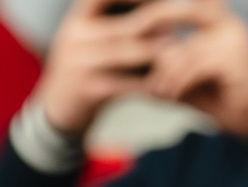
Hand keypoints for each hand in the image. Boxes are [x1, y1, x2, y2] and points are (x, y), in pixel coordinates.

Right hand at [36, 0, 173, 135]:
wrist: (59, 111)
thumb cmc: (87, 68)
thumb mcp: (95, 39)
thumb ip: (121, 23)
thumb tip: (164, 15)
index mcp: (78, 18)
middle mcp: (75, 35)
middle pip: (127, 24)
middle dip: (158, 20)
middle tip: (188, 14)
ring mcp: (79, 63)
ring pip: (128, 52)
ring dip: (157, 51)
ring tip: (179, 49)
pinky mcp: (86, 90)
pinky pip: (124, 84)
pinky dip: (147, 84)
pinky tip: (165, 84)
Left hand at [140, 0, 247, 137]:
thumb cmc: (222, 99)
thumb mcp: (187, 80)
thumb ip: (168, 67)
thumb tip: (133, 60)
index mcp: (217, 21)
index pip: (184, 5)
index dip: (157, 10)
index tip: (130, 22)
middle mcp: (227, 22)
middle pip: (184, 9)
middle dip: (155, 18)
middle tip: (130, 37)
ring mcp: (231, 37)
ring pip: (184, 50)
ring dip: (166, 75)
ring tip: (159, 93)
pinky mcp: (233, 56)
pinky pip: (194, 67)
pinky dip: (178, 83)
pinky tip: (172, 97)